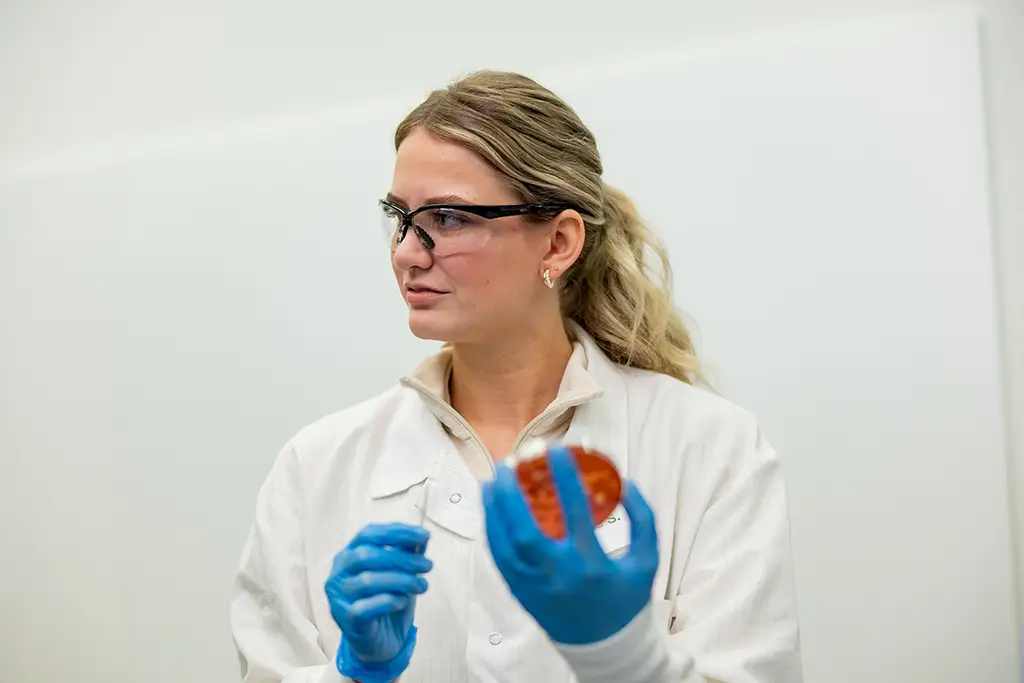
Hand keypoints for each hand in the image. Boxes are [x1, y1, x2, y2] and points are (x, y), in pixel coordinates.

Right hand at [324, 523, 431, 678]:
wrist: (379, 642)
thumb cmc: (386, 600)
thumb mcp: (398, 573)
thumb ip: (406, 554)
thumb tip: (422, 537)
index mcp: (348, 555)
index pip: (368, 534)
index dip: (397, 532)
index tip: (425, 536)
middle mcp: (338, 573)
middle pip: (366, 555)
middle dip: (402, 558)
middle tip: (428, 565)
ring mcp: (338, 597)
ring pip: (367, 581)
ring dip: (401, 580)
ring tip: (422, 585)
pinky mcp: (346, 619)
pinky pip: (366, 607)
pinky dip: (388, 601)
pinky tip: (403, 601)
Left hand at [482, 445, 658, 644]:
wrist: (605, 647)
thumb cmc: (625, 599)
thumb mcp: (646, 561)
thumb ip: (642, 519)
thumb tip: (625, 482)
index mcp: (592, 564)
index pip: (574, 512)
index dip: (564, 477)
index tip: (556, 450)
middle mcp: (559, 575)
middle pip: (526, 530)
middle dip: (513, 493)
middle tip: (510, 463)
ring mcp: (535, 586)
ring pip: (505, 544)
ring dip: (494, 508)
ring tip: (493, 480)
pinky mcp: (520, 592)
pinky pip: (499, 558)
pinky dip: (492, 529)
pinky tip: (491, 508)